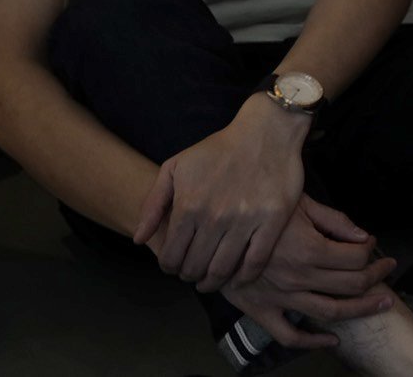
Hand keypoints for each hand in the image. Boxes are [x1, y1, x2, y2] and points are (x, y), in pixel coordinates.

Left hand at [136, 100, 308, 293]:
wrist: (267, 131)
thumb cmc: (219, 148)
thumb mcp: (176, 167)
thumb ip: (153, 204)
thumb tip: (140, 239)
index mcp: (189, 206)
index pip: (171, 256)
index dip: (169, 267)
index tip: (174, 266)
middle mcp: (215, 218)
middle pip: (195, 267)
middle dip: (189, 275)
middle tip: (192, 273)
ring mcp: (245, 221)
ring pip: (222, 269)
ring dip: (212, 282)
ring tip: (210, 280)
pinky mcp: (272, 222)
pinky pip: (255, 262)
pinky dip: (244, 277)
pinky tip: (237, 278)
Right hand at [228, 197, 395, 342]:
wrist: (208, 234)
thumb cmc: (255, 213)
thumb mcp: (297, 204)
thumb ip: (333, 220)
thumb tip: (363, 233)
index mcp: (309, 249)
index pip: (357, 257)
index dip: (371, 251)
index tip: (372, 245)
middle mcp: (299, 277)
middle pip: (352, 285)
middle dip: (377, 277)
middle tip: (389, 269)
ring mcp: (281, 298)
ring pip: (331, 312)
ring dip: (362, 310)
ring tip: (382, 303)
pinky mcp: (262, 312)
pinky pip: (290, 335)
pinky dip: (313, 342)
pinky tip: (333, 339)